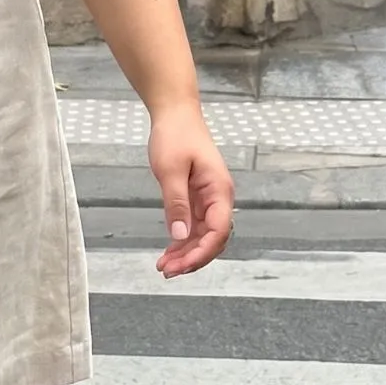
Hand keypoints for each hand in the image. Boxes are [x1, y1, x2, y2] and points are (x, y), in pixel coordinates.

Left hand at [147, 107, 233, 277]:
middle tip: (167, 271)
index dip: (201, 253)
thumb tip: (181, 235)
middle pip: (213, 238)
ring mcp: (209, 198)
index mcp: (220, 190)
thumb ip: (176, 203)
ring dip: (186, 252)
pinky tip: (169, 250)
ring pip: (203, 235)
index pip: (218, 232)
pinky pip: (194, 225)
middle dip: (192, 258)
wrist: (175, 113)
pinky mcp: (198, 196)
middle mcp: (219, 197)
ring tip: (165, 266)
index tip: (180, 266)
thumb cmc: (174, 135)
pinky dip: (183, 239)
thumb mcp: (170, 170)